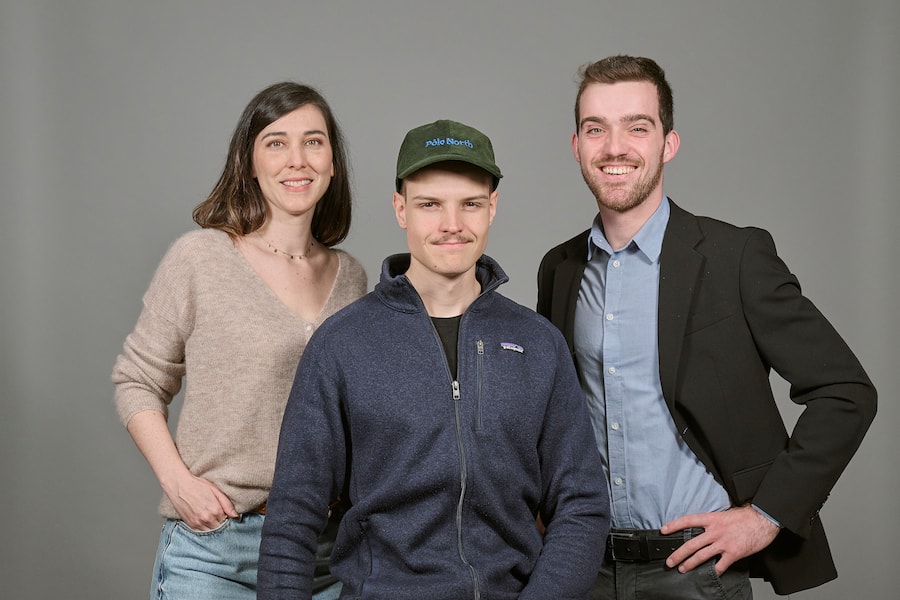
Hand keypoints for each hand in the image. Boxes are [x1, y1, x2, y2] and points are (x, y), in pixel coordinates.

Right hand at [164, 471, 238, 530]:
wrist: (179, 485)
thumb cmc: (198, 485)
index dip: (227, 517)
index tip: (225, 513)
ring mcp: (198, 523)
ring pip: (211, 531)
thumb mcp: (216, 490)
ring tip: (211, 517)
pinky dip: (205, 528)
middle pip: (219, 527)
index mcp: (216, 510)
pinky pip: (201, 531)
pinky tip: (204, 520)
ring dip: (213, 526)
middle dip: (221, 523)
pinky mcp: (191, 525)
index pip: (227, 520)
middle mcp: (207, 519)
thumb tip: (235, 515)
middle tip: (218, 515)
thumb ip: (227, 504)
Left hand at [660, 505, 779, 574]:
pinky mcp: (733, 553)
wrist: (764, 519)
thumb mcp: (726, 513)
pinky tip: (710, 574)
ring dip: (689, 564)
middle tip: (669, 561)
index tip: (663, 530)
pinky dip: (715, 571)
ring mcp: (723, 543)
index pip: (687, 521)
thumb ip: (714, 521)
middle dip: (678, 554)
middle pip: (691, 544)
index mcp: (712, 519)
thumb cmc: (747, 516)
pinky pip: (720, 565)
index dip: (674, 525)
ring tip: (682, 569)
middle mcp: (715, 531)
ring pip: (701, 556)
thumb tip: (706, 526)